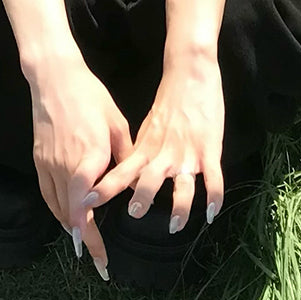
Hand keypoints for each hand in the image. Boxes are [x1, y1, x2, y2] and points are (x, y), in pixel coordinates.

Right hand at [29, 51, 132, 276]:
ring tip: (85, 244)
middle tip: (98, 262)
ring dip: (71, 228)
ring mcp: (49, 164)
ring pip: (58, 207)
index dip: (92, 237)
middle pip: (72, 216)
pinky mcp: (39, 159)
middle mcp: (66, 167)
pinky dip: (58, 210)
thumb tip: (134, 183)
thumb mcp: (117, 125)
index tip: (101, 258)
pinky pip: (47, 193)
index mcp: (89, 160)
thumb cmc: (91, 97)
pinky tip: (67, 218)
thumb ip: (125, 158)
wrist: (55, 78)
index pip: (86, 209)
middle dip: (85, 241)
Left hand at [84, 51, 224, 232]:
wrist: (190, 73)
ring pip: (182, 185)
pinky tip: (212, 214)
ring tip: (173, 226)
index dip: (104, 188)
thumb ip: (138, 152)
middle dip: (140, 198)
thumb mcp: (147, 127)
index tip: (86, 204)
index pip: (121, 172)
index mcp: (146, 147)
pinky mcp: (210, 149)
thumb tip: (126, 178)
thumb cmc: (169, 100)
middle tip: (133, 215)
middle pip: (148, 180)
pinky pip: (213, 178)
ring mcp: (188, 153)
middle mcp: (164, 153)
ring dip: (178, 208)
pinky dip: (214, 197)